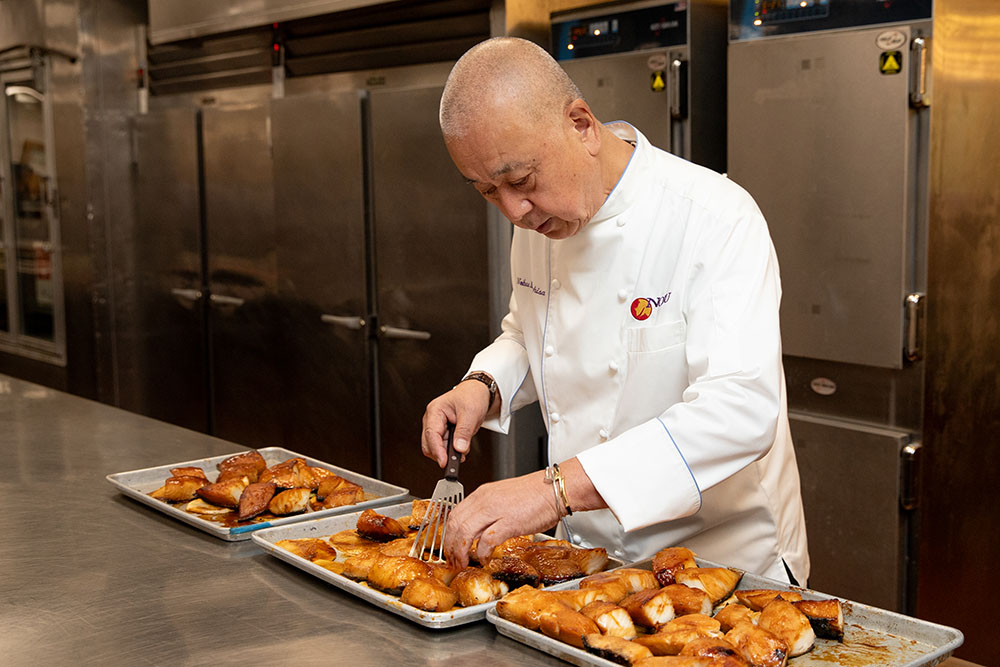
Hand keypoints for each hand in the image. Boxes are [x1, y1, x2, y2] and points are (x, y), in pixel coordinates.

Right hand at [421, 380, 491, 466]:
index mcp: (435, 411)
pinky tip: (461, 447)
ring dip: (449, 452)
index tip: (444, 462)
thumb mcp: (471, 413)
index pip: (431, 434)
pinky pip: (443, 446)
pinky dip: (452, 450)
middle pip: (429, 444)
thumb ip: (464, 432)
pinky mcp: (443, 432)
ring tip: (463, 448)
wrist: (478, 393)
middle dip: (443, 453)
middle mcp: (432, 419)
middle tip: (458, 458)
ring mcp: (437, 426)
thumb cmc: (472, 396)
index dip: (437, 450)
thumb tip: (459, 448)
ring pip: (436, 447)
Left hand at [443, 470, 561, 567]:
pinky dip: (482, 553)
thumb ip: (488, 511)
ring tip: (463, 563)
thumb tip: (478, 528)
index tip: (449, 546)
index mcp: (482, 494)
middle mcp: (485, 500)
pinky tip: (484, 559)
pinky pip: (487, 540)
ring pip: (465, 532)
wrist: (555, 489)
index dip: (448, 534)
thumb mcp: (503, 498)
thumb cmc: (535, 494)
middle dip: (450, 546)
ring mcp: (496, 510)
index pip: (454, 514)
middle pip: (455, 525)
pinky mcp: (509, 522)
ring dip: (461, 552)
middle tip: (452, 559)